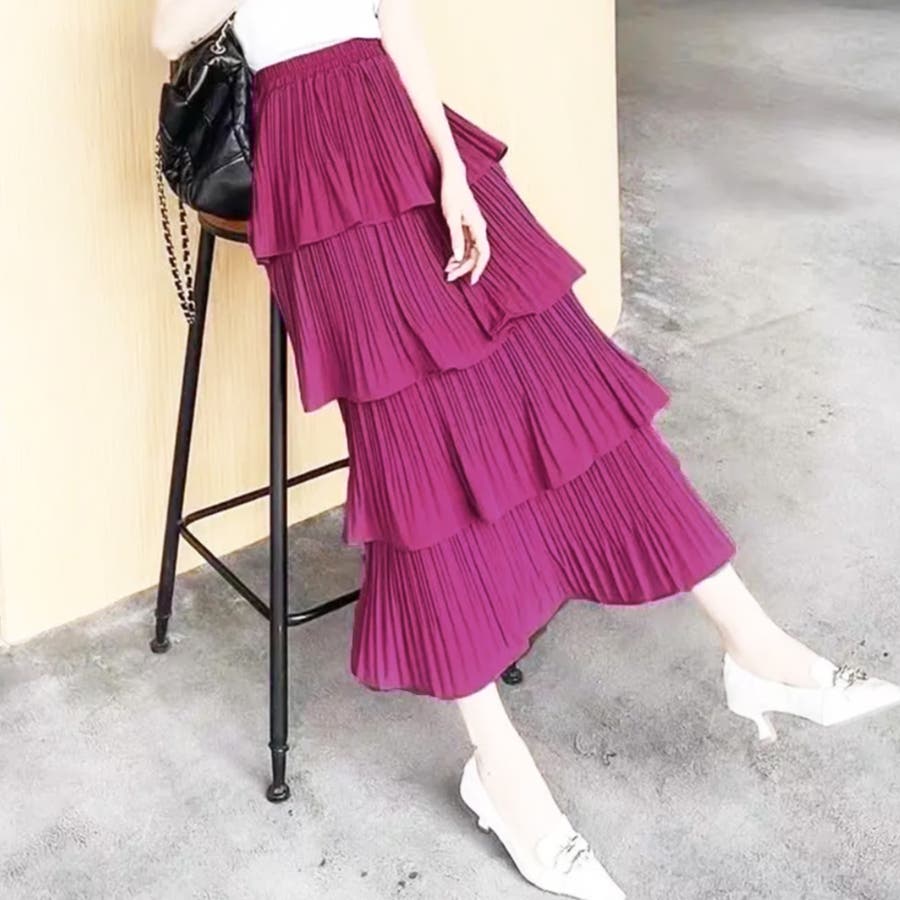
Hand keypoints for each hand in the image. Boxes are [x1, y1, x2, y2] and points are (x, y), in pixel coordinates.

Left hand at [440, 167, 490, 284]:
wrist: (453, 178)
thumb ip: (456, 237)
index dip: (479, 269)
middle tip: (449, 278)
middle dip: (464, 269)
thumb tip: (459, 256)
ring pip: (471, 252)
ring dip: (460, 263)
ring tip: (447, 270)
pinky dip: (458, 255)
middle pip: (476, 256)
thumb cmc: (452, 194)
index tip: (472, 281)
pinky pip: (466, 246)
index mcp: (478, 227)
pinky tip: (450, 260)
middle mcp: (479, 229)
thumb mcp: (451, 217)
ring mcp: (474, 228)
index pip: (483, 253)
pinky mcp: (468, 227)